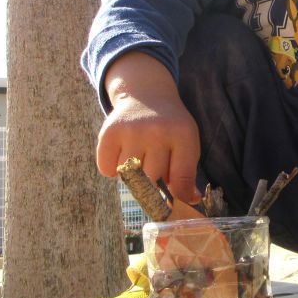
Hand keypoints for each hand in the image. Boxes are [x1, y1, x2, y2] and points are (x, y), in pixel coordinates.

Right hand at [96, 51, 201, 202]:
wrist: (146, 96)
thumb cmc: (170, 127)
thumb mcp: (187, 143)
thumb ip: (188, 173)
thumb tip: (190, 201)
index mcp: (183, 134)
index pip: (182, 177)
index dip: (180, 194)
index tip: (176, 199)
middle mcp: (157, 131)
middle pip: (153, 179)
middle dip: (154, 181)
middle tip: (155, 168)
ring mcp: (131, 131)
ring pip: (129, 176)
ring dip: (133, 176)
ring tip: (140, 159)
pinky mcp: (109, 132)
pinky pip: (107, 169)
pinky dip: (112, 170)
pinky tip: (122, 155)